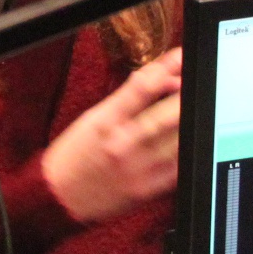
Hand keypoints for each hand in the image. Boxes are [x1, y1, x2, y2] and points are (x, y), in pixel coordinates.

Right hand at [41, 48, 181, 225]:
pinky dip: (189, 149)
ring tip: (193, 111)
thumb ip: (128, 97)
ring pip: (180, 138)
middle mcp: (123, 144)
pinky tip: (189, 140)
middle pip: (168, 113)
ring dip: (191, 121)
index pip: (143, 87)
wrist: (58, 196)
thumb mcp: (93, 118)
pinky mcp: (148, 188)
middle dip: (186, 95)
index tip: (181, 57)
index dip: (168, 67)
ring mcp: (138, 168)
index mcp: (105, 122)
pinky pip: (181, 166)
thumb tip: (161, 78)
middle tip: (194, 86)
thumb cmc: (73, 155)